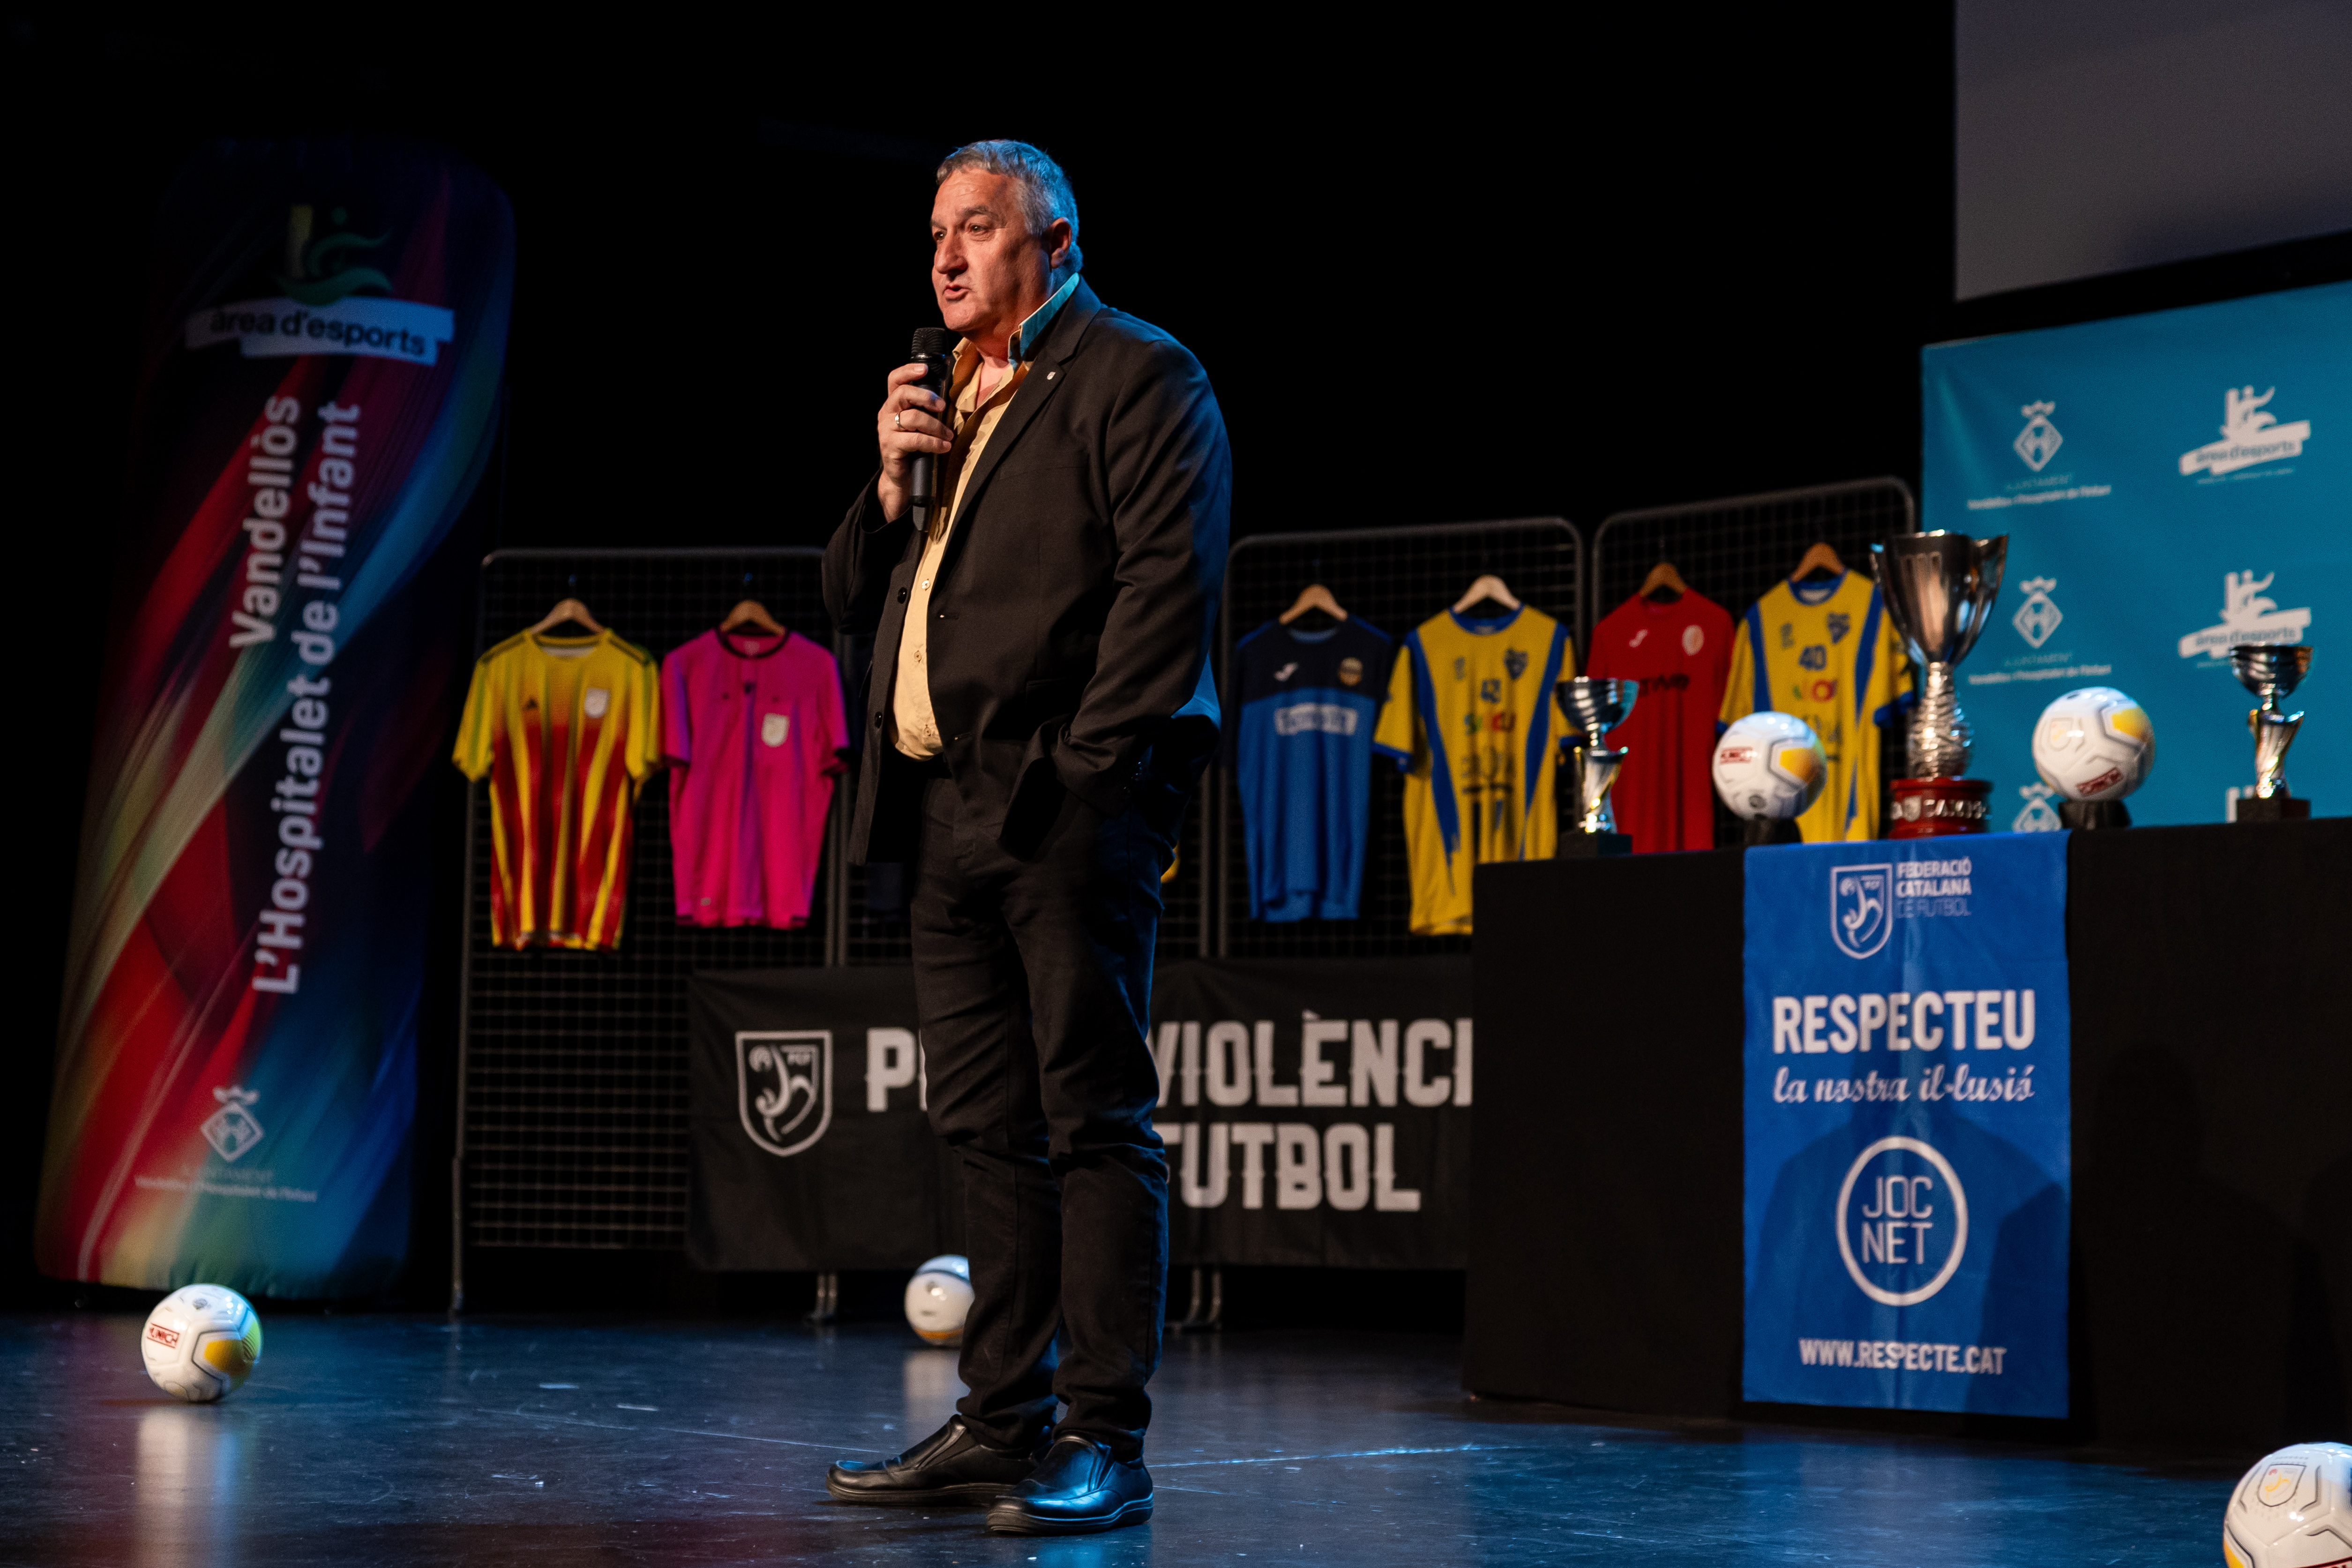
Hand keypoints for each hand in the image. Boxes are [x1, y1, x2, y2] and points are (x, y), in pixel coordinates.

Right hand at [875, 362, 952, 520]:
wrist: (902, 479)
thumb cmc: (914, 449)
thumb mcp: (919, 425)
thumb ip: (926, 410)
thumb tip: (947, 397)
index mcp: (893, 405)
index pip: (894, 380)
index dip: (908, 371)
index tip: (925, 369)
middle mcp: (886, 414)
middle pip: (903, 394)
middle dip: (926, 397)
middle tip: (942, 407)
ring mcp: (886, 430)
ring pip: (913, 418)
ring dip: (936, 426)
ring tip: (949, 436)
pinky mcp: (890, 447)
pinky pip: (915, 439)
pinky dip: (933, 442)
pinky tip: (944, 446)